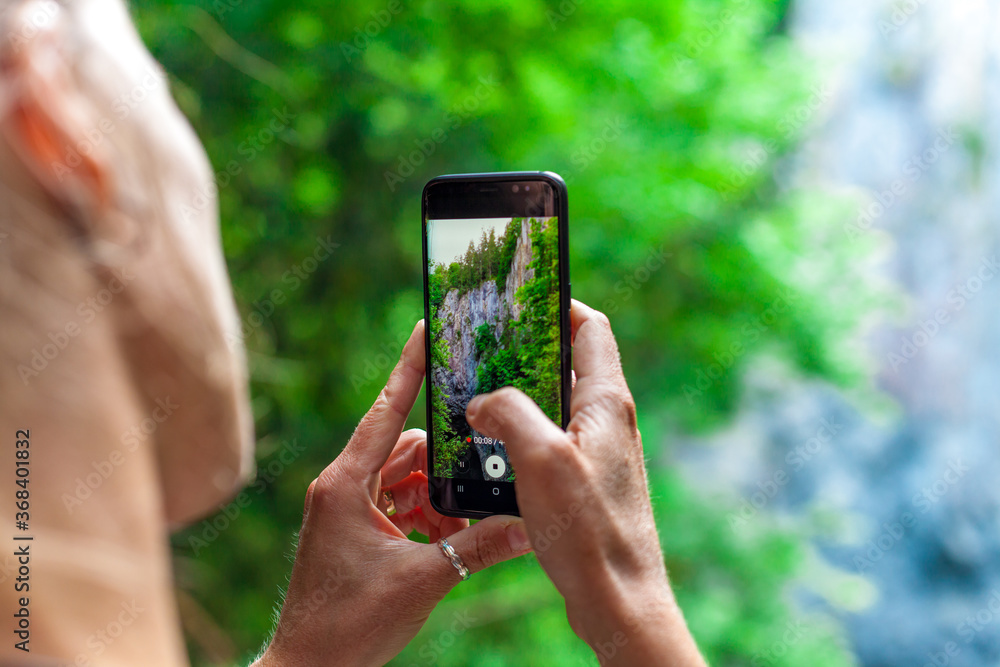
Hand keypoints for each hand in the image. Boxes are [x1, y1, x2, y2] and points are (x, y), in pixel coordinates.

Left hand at [255, 321, 531, 666]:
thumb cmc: (347, 626)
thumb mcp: (422, 580)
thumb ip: (477, 548)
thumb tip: (530, 527)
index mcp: (346, 484)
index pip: (386, 412)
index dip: (410, 369)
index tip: (428, 329)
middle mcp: (342, 487)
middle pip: (404, 446)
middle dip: (444, 458)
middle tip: (482, 462)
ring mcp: (346, 509)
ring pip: (402, 476)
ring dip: (436, 489)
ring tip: (467, 512)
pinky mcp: (352, 530)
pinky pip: (395, 501)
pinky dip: (423, 510)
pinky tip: (448, 533)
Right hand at [466, 300, 705, 665]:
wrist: (619, 600)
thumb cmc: (589, 530)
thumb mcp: (541, 459)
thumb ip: (509, 413)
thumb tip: (483, 399)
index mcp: (606, 401)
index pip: (590, 329)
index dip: (559, 305)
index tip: (520, 298)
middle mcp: (607, 421)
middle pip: (567, 364)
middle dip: (524, 353)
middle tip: (481, 351)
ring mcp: (597, 453)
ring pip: (553, 406)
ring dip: (517, 400)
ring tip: (474, 401)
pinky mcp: (585, 482)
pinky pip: (548, 443)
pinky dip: (519, 437)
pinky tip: (488, 452)